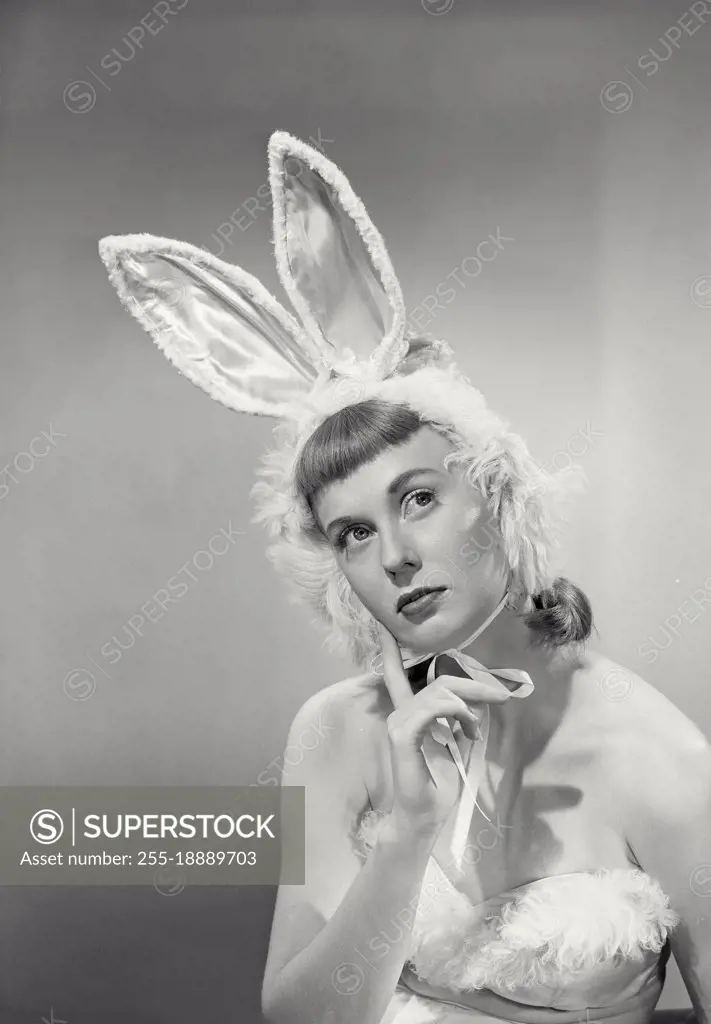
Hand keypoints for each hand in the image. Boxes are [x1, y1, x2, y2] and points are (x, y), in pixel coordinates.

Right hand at [376, 621, 511, 840]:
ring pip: (441, 693)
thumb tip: (482, 697)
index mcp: (410, 714)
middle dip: (475, 683)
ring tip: (476, 729)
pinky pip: (432, 709)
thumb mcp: (459, 744)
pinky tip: (466, 726)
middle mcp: (401, 713)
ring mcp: (399, 723)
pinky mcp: (403, 735)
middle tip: (503, 695)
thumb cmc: (439, 786)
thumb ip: (465, 718)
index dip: (391, 650)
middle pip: (441, 680)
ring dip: (469, 706)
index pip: (397, 675)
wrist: (424, 819)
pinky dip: (455, 712)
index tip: (384, 625)